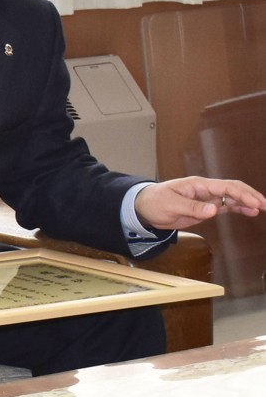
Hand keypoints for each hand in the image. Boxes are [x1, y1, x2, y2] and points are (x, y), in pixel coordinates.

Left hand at [135, 177, 265, 231]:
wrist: (144, 209)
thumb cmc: (154, 202)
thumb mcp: (171, 204)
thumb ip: (192, 207)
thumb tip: (214, 210)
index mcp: (198, 185)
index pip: (225, 187)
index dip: (242, 194)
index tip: (255, 203)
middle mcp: (205, 190)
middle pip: (233, 190)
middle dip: (250, 196)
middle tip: (265, 205)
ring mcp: (206, 199)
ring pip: (232, 198)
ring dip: (247, 202)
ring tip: (262, 209)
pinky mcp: (204, 208)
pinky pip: (225, 206)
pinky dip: (238, 208)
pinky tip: (249, 212)